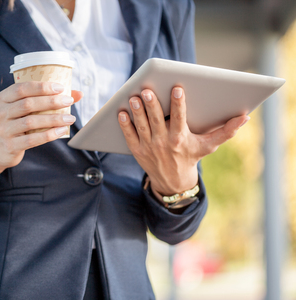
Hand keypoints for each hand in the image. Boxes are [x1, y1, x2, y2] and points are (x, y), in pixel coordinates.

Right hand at [0, 81, 82, 193]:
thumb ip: (48, 99)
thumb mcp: (25, 109)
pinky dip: (49, 134)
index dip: (41, 87)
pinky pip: (32, 139)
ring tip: (70, 118)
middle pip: (27, 104)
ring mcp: (4, 130)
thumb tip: (78, 93)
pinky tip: (62, 130)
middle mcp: (0, 113)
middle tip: (68, 101)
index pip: (21, 88)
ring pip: (30, 122)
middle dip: (51, 102)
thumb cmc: (19, 123)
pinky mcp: (10, 145)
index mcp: (3, 98)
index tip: (60, 88)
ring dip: (53, 119)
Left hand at [118, 87, 248, 196]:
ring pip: (141, 126)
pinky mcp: (137, 150)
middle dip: (152, 106)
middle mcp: (164, 143)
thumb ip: (225, 131)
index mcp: (181, 139)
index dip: (178, 104)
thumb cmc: (191, 157)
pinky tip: (120, 113)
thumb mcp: (208, 146)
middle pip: (156, 121)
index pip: (180, 118)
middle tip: (148, 90)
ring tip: (133, 98)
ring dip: (136, 112)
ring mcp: (149, 147)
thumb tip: (245, 118)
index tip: (177, 89)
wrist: (172, 181)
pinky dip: (124, 125)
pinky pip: (129, 136)